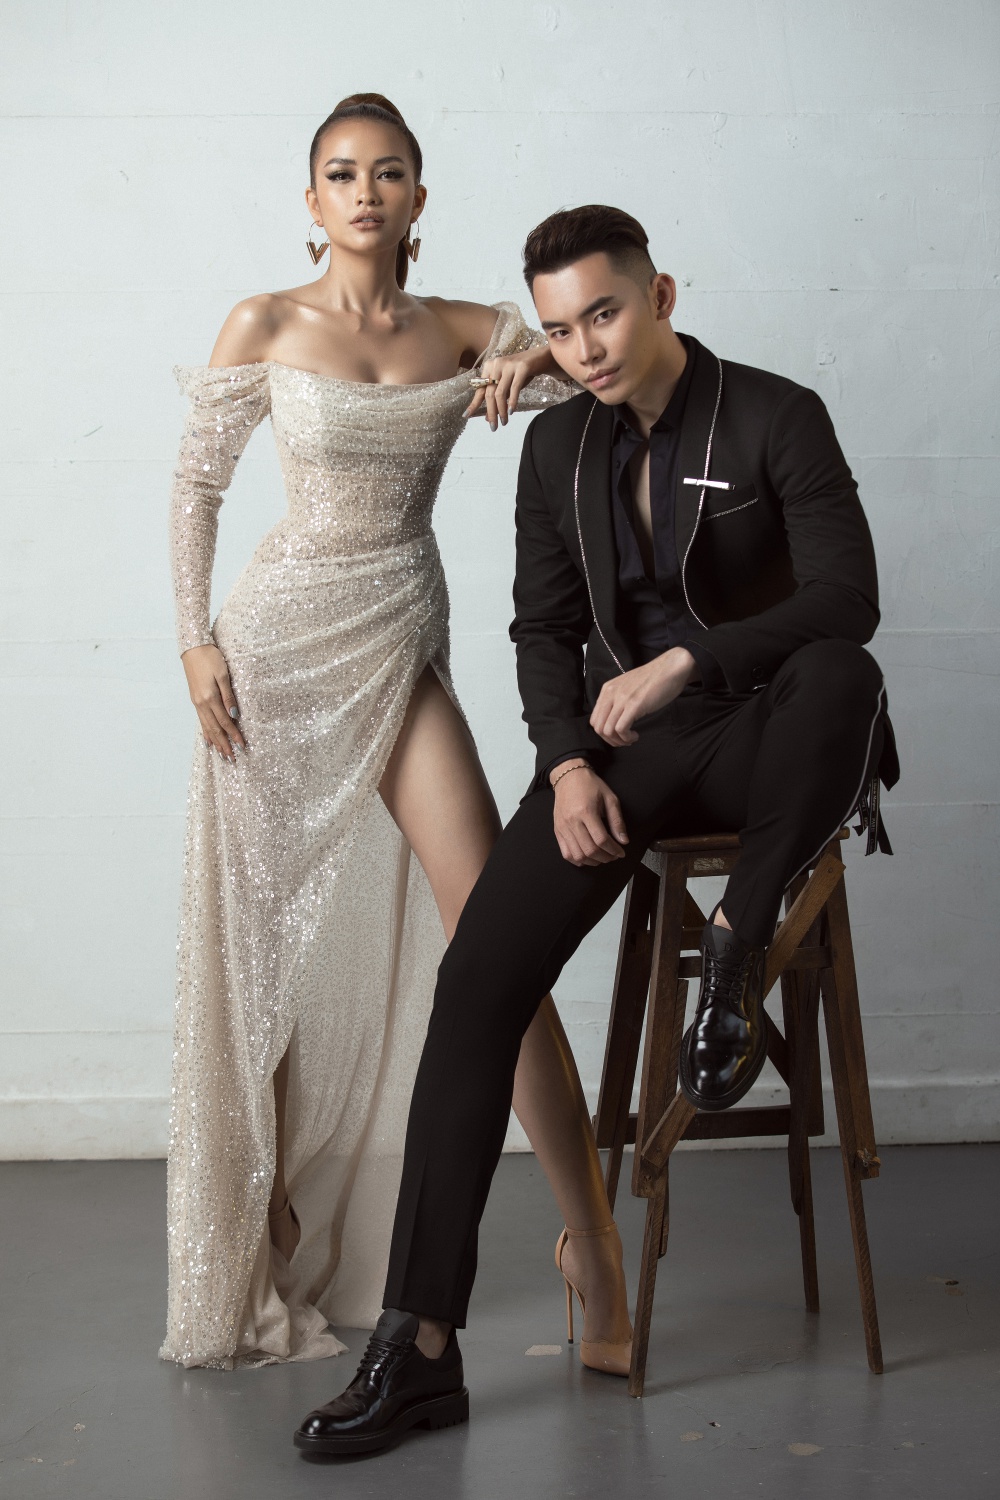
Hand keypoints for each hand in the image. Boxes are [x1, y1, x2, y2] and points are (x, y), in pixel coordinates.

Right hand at [181, 643, 244, 762]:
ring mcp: (197, 702)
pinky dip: (205, 732)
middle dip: (224, 744)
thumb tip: (234, 715)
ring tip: (221, 754)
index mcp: (210, 698)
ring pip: (207, 727)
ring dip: (215, 741)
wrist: (193, 647)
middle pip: (214, 729)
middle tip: (231, 759)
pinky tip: (208, 740)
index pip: (225, 722)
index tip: (242, 746)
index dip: (233, 735)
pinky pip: (201, 720)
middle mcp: (201, 703)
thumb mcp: (223, 674)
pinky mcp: (195, 699)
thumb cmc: (211, 658)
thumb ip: (228, 696)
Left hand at [463, 345, 561, 428]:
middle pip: (489, 393)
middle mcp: (496, 364)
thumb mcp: (507, 386)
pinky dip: (512, 401)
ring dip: (501, 410)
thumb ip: (497, 399)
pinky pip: (514, 388)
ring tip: (504, 422)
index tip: (466, 416)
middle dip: (491, 412)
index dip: (474, 404)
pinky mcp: (522, 367)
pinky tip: (511, 411)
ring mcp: (508, 364)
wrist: (542, 358)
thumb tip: (486, 418)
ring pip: (500, 393)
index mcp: (489, 367)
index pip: (480, 389)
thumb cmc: (522, 373)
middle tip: (493, 427)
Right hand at [551, 761, 628, 866]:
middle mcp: (572, 821)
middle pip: (589, 850)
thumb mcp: (610, 798)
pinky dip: (578, 860)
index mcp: (586, 812)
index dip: (614, 850)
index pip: (601, 839)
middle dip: (605, 857)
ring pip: (578, 855)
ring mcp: (563, 828)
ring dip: (592, 861)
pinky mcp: (557, 831)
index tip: (621, 852)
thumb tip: (623, 841)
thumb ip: (617, 821)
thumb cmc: (590, 786)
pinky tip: (587, 857)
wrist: (569, 777)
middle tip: (613, 856)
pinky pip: (566, 853)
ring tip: (602, 857)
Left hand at [590, 647, 696, 746]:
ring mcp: (622, 699)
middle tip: (624, 740)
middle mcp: (611, 693)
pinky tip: (636, 735)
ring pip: (608, 730)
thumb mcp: (628, 687)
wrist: (670, 668)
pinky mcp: (634, 705)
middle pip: (598, 727)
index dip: (604, 733)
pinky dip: (627, 737)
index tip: (618, 735)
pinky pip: (621, 729)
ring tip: (631, 738)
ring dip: (619, 740)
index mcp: (607, 689)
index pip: (594, 719)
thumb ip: (617, 700)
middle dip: (610, 740)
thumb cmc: (654, 679)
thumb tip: (614, 719)